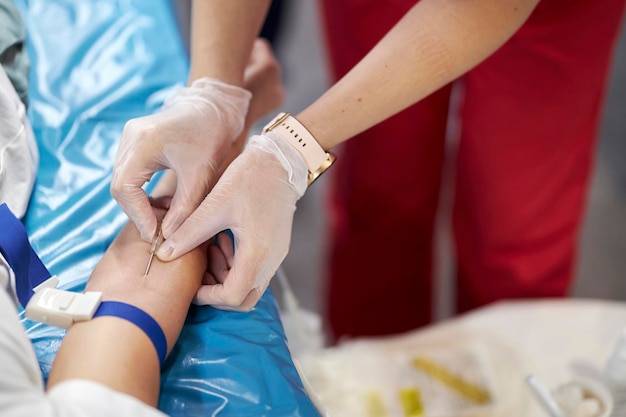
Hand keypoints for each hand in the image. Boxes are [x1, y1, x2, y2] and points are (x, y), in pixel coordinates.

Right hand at [111, 78, 251, 240]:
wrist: (214, 107)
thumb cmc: (211, 136)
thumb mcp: (200, 175)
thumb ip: (184, 207)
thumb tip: (168, 236)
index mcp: (142, 142)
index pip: (124, 188)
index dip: (137, 215)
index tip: (154, 234)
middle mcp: (130, 138)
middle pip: (119, 186)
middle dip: (137, 212)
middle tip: (157, 232)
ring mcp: (129, 137)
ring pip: (123, 181)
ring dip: (138, 203)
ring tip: (161, 219)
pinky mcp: (135, 140)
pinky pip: (129, 172)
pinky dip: (140, 191)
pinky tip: (159, 203)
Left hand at [157, 133, 307, 310]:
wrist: (281, 161)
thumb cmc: (250, 179)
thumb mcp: (215, 206)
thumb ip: (189, 233)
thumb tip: (163, 254)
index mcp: (256, 254)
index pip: (232, 297)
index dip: (207, 296)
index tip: (191, 283)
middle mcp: (270, 260)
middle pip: (243, 299)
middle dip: (217, 291)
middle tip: (199, 271)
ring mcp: (275, 255)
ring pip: (249, 285)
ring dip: (226, 277)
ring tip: (210, 250)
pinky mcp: (275, 246)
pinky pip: (255, 269)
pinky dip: (236, 265)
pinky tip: (223, 240)